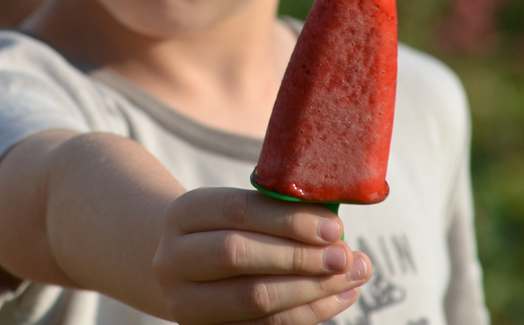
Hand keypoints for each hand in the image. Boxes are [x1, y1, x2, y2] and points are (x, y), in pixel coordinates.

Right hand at [153, 187, 371, 324]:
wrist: (187, 267)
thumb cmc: (227, 230)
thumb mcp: (238, 210)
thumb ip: (278, 213)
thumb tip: (334, 232)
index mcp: (182, 214)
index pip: (236, 210)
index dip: (288, 220)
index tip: (333, 227)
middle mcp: (173, 258)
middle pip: (237, 255)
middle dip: (299, 256)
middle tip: (344, 255)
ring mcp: (184, 301)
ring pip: (252, 297)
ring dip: (311, 288)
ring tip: (350, 275)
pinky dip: (307, 312)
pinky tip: (337, 296)